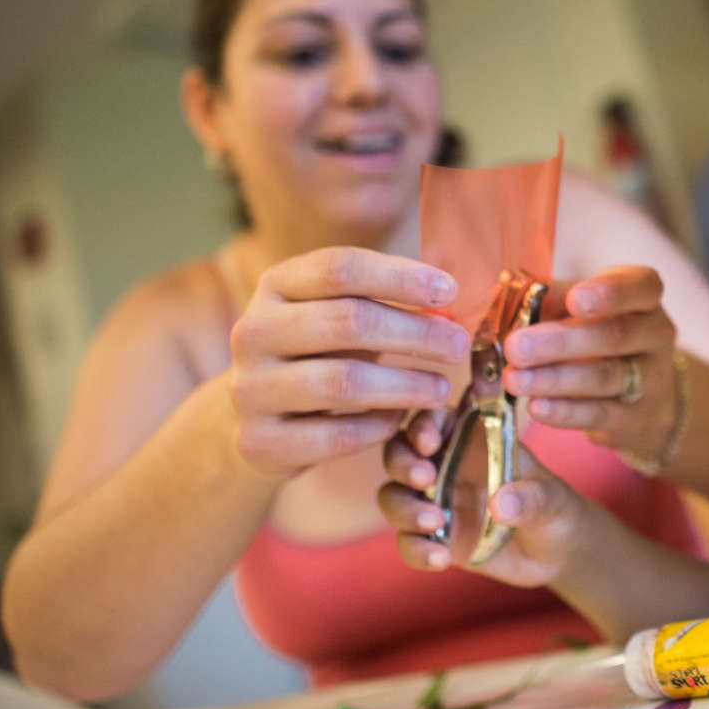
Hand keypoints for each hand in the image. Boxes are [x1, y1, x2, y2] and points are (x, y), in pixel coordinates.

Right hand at [224, 246, 469, 477]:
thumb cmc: (317, 352)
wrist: (255, 416)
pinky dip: (378, 428)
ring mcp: (251, 388)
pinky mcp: (260, 441)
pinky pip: (336, 435)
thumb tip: (449, 307)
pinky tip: (399, 420)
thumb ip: (385, 302)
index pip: (341, 268)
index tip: (451, 291)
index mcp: (276, 286)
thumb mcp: (339, 313)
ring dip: (405, 386)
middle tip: (457, 346)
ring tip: (441, 389)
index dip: (401, 277)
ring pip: (343, 382)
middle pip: (348, 321)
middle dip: (415, 333)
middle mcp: (254, 331)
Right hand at [379, 437, 590, 585]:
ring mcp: (435, 501)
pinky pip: (408, 542)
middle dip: (402, 463)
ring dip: (405, 508)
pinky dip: (416, 549)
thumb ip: (531, 496)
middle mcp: (445, 464)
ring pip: (394, 496)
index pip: (433, 418)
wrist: (556, 552)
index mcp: (470, 438)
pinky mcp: (433, 538)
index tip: (431, 441)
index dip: (423, 424)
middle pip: (399, 452)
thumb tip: (501, 505)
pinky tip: (441, 558)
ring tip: (435, 522)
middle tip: (425, 478)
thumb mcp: (552, 498)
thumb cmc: (554, 505)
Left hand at [500, 266, 683, 464]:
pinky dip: (566, 412)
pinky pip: (601, 414)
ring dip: (555, 379)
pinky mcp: (638, 419)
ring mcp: (651, 379)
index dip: (610, 292)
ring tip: (515, 380)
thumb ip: (553, 301)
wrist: (646, 399)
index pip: (642, 286)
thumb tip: (509, 300)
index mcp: (643, 299)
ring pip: (606, 377)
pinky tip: (537, 407)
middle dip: (562, 341)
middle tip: (517, 346)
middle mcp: (656, 335)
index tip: (574, 299)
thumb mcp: (585, 312)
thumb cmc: (601, 340)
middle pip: (616, 334)